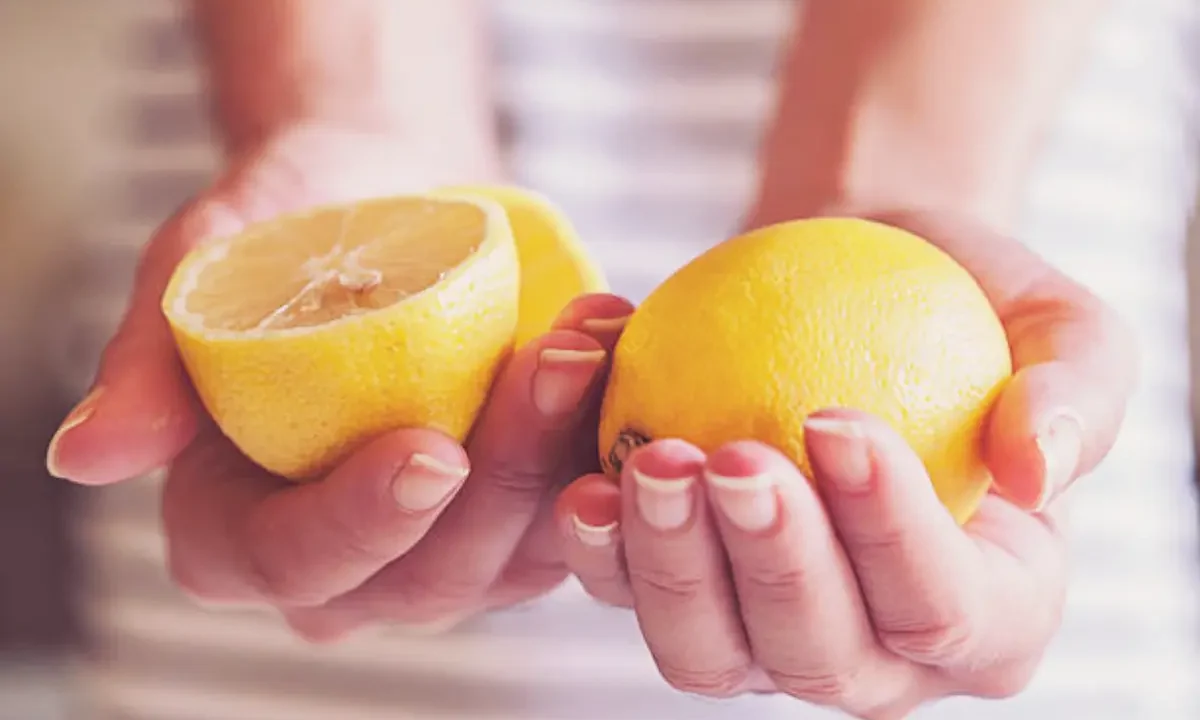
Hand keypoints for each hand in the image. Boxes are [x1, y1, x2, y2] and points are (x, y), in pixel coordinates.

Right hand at [46, 123, 633, 637]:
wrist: (392, 202)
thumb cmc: (287, 228)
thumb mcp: (206, 265)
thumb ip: (150, 361)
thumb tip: (86, 458)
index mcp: (241, 529)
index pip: (294, 561)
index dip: (361, 522)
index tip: (432, 448)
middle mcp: (348, 563)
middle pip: (428, 576)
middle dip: (500, 478)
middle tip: (549, 359)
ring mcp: (445, 550)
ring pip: (517, 558)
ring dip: (565, 457)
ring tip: (588, 341)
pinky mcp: (522, 517)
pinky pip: (575, 515)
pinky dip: (602, 446)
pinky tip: (613, 357)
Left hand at [555, 211, 1135, 717]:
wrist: (848, 286)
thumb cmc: (965, 310)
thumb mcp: (1061, 327)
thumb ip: (1075, 392)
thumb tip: (1040, 473)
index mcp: (990, 617)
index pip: (944, 608)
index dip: (889, 534)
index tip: (837, 422)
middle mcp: (876, 654)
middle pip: (816, 657)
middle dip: (771, 567)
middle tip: (731, 457)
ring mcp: (766, 634)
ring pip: (706, 652)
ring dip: (668, 568)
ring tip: (651, 464)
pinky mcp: (682, 588)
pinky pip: (627, 593)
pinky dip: (599, 544)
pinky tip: (585, 476)